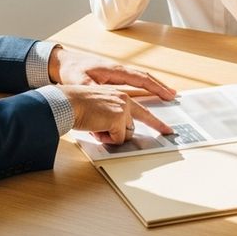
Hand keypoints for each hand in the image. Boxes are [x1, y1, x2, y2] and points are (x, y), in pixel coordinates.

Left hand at [48, 47, 175, 100]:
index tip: (167, 94)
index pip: (140, 78)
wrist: (61, 62)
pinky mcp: (111, 77)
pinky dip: (142, 86)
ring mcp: (115, 73)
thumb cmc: (70, 71)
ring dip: (153, 85)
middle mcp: (117, 70)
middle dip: (159, 86)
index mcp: (114, 70)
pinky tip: (145, 92)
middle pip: (144, 77)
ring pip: (139, 79)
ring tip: (165, 94)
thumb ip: (94, 90)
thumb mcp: (80, 82)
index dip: (155, 87)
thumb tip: (106, 99)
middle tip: (173, 96)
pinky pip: (132, 81)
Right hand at [58, 85, 173, 143]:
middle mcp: (125, 99)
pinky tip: (95, 128)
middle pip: (132, 127)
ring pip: (125, 134)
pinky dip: (105, 139)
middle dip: (120, 135)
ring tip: (95, 126)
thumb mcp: (99, 111)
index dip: (157, 122)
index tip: (169, 131)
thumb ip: (112, 118)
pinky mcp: (119, 117)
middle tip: (150, 132)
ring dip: (109, 136)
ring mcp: (123, 108)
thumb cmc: (77, 107)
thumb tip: (119, 135)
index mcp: (120, 95)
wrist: (67, 103)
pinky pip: (117, 139)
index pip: (143, 110)